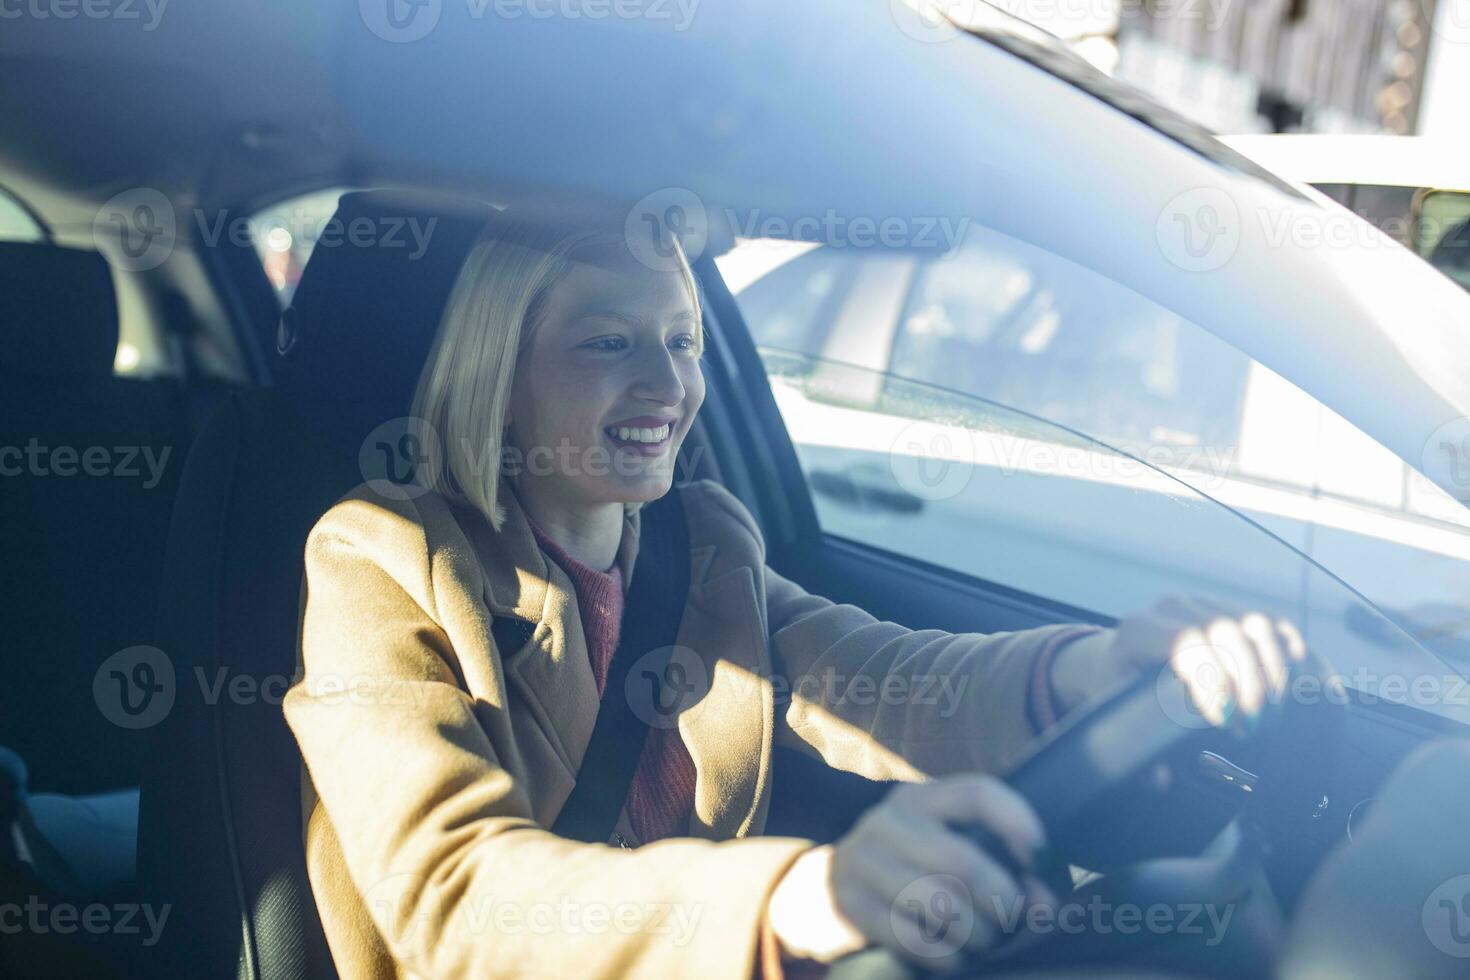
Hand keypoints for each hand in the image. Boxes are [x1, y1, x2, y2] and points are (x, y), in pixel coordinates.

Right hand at [764, 775, 1055, 972]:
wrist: (821, 894)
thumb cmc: (906, 873)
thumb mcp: (943, 852)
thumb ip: (997, 868)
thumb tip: (1044, 906)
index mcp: (920, 798)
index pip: (978, 794)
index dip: (1019, 825)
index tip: (1042, 863)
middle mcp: (888, 821)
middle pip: (963, 860)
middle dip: (1001, 902)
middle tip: (1012, 922)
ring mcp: (862, 861)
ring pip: (942, 904)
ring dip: (976, 934)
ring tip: (982, 941)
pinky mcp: (849, 904)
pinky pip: (914, 938)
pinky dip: (946, 956)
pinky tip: (952, 956)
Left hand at [1048, 595, 1308, 728]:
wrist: (1124, 661)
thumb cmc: (1121, 693)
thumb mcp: (1117, 715)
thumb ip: (1136, 746)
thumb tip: (1160, 779)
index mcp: (1139, 630)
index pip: (1186, 642)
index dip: (1214, 679)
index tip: (1225, 722)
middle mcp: (1171, 607)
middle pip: (1227, 633)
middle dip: (1249, 685)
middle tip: (1252, 728)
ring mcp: (1205, 604)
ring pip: (1255, 625)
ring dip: (1272, 673)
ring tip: (1268, 715)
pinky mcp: (1232, 609)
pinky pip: (1272, 625)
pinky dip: (1288, 655)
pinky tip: (1287, 689)